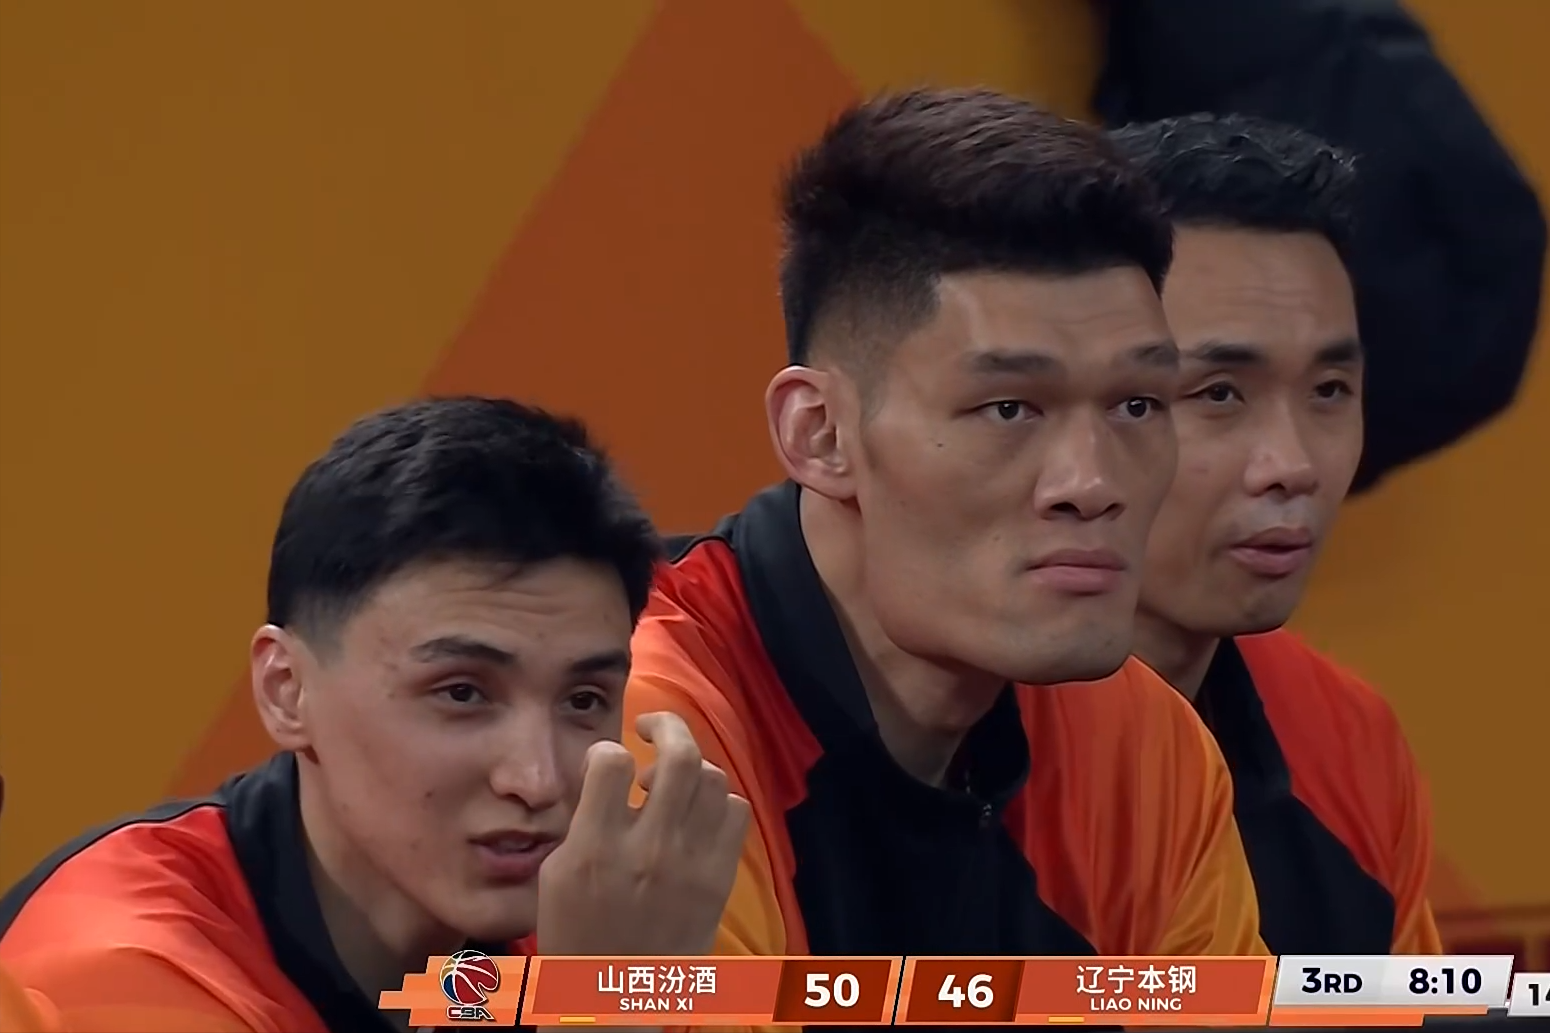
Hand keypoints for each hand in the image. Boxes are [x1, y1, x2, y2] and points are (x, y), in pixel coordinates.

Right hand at [537, 711, 751, 955]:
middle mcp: (651, 850)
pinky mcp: (721, 877)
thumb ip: (584, 819)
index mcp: (597, 849)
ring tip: (668, 783)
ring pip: (712, 778)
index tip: (603, 764)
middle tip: (651, 730)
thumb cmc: (576, 933)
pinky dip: (717, 800)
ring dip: (689, 768)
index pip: (611, 761)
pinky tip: (694, 814)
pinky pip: (736, 811)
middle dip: (665, 726)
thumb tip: (605, 771)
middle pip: (680, 756)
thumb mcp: (556, 874)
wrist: (617, 995)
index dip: (606, 751)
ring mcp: (693, 864)